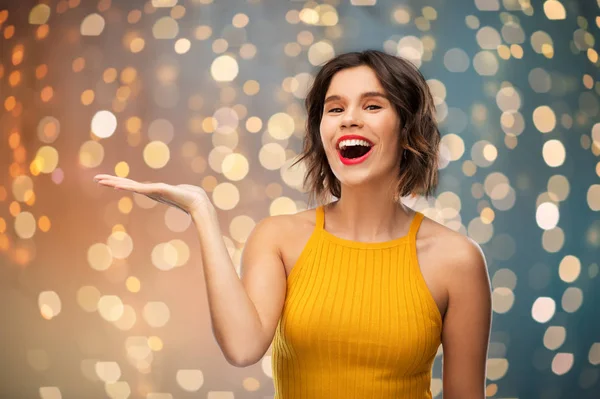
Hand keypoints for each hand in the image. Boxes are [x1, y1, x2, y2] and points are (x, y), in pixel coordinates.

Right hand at [93, 174, 209, 214]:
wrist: (197, 202)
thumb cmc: (191, 196)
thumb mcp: (181, 190)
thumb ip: (179, 190)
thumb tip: (184, 191)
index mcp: (153, 191)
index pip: (133, 185)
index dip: (121, 182)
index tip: (109, 181)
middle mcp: (150, 192)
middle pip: (127, 185)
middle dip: (111, 181)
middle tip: (96, 179)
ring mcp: (151, 192)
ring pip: (129, 186)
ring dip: (114, 182)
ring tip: (101, 180)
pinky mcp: (156, 190)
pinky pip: (138, 188)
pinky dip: (127, 186)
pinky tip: (117, 185)